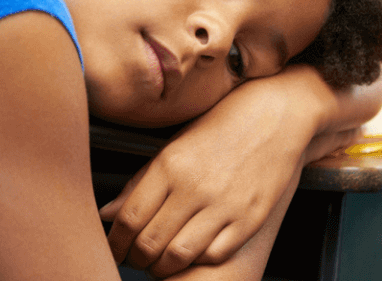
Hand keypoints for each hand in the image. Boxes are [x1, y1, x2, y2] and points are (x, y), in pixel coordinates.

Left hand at [99, 65, 325, 277]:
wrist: (275, 115)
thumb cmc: (220, 127)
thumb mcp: (175, 146)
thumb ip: (139, 182)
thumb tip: (106, 213)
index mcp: (170, 164)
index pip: (129, 218)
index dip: (116, 242)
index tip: (115, 248)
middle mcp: (195, 186)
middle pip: (150, 243)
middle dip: (136, 258)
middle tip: (135, 258)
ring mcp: (224, 204)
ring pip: (179, 256)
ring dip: (164, 267)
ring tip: (161, 261)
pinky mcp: (250, 217)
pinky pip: (214, 255)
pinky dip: (199, 260)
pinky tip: (194, 251)